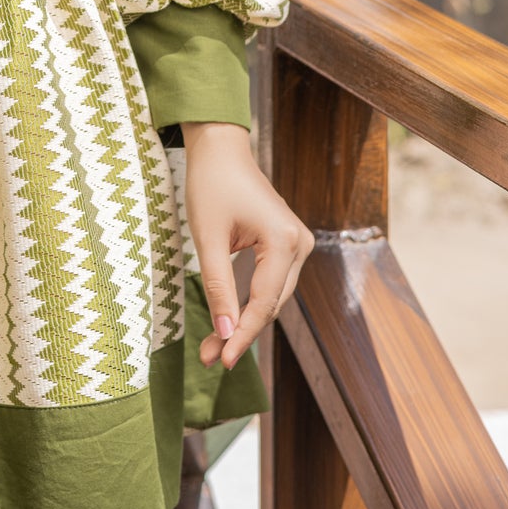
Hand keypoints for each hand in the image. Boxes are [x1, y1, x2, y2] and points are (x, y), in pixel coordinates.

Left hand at [181, 120, 314, 370]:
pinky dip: (248, 302)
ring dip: (244, 321)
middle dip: (240, 332)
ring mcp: (296, 244)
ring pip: (272, 297)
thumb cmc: (211, 184)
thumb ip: (218, 287)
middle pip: (272, 304)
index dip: (242, 334)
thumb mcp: (208, 239)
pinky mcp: (285, 244)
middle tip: (210, 358)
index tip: (221, 360)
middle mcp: (299, 244)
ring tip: (213, 347)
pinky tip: (227, 322)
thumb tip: (224, 332)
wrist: (220, 148)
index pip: (264, 302)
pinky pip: (270, 282)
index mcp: (284, 241)